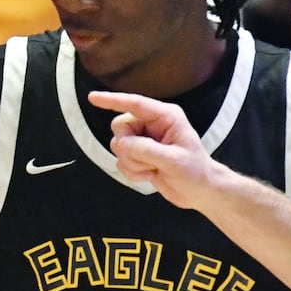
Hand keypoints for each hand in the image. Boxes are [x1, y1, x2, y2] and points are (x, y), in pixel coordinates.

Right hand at [87, 91, 214, 209]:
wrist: (199, 192)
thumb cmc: (194, 172)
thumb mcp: (174, 161)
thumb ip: (146, 150)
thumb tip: (121, 144)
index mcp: (165, 117)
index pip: (134, 104)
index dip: (112, 100)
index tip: (92, 97)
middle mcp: (151, 124)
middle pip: (121, 127)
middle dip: (129, 148)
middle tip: (149, 161)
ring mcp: (144, 140)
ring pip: (118, 145)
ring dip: (132, 163)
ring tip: (152, 170)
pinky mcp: (138, 155)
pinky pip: (120, 160)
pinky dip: (131, 171)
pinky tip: (149, 175)